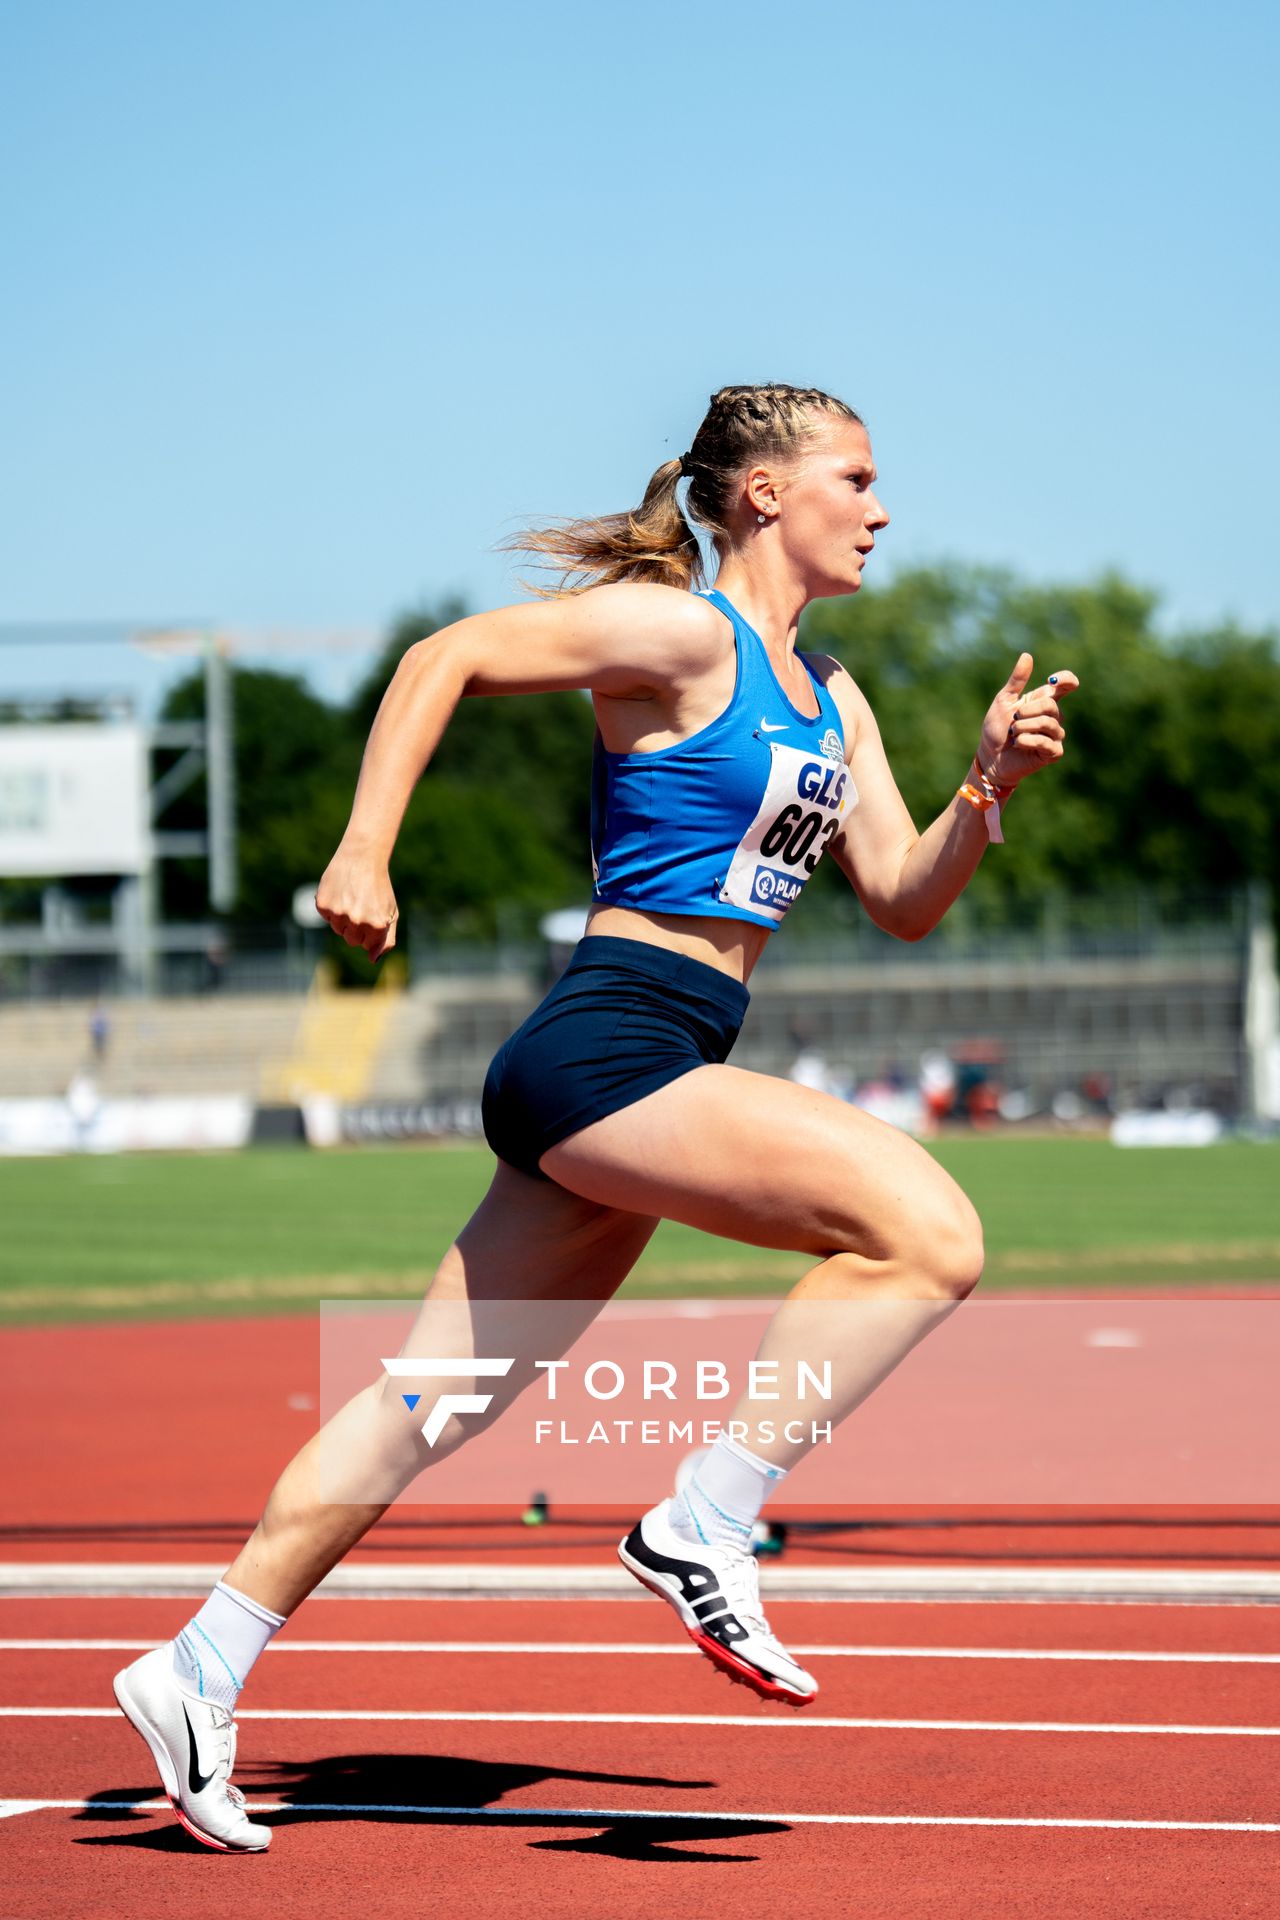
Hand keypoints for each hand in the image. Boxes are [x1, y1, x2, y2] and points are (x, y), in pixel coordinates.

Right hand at [315, 844, 398, 960]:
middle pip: (351, 940)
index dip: (369, 930)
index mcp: (377, 925)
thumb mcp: (390, 913)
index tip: (372, 913)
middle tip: (361, 905)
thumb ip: (386, 940)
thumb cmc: (379, 887)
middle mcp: (357, 921)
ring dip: (343, 918)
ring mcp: (339, 913)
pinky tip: (340, 891)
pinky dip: (331, 906)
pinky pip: (326, 916)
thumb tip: (372, 960)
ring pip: (337, 929)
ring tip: (351, 897)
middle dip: (356, 927)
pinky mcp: (323, 904)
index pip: (367, 945)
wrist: (362, 857)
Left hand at [976, 653, 1079, 790]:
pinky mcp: (1053, 753)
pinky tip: (1017, 744)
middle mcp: (1053, 717)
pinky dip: (1027, 741)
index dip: (1066, 679)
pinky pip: (1046, 743)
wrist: (990, 756)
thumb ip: (1017, 680)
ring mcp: (1055, 735)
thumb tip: (1027, 655)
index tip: (1054, 680)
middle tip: (1013, 721)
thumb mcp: (1004, 701)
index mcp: (1043, 701)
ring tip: (1012, 734)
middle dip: (1027, 712)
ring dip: (1023, 728)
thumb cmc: (996, 728)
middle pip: (1051, 705)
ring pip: (1048, 724)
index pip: (1065, 685)